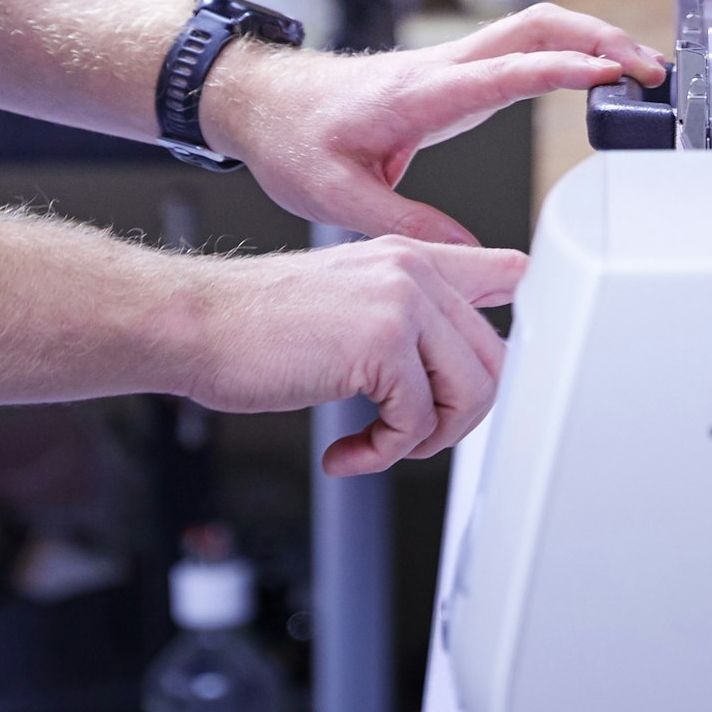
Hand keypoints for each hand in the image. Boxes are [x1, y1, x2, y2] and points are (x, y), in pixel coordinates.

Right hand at [171, 236, 527, 475]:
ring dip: (425, 440)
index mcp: (409, 256)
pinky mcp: (381, 343)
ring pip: (469, 393)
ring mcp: (401, 302)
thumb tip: (455, 359)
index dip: (515, 329)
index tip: (486, 374)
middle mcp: (413, 270)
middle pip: (495, 358)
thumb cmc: (257, 323)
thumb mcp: (346, 299)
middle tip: (410, 436)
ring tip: (378, 445)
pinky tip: (344, 451)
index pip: (507, 274)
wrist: (197, 323)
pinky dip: (381, 454)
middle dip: (459, 417)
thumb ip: (404, 313)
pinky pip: (416, 423)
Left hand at [207, 4, 665, 243]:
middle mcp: (441, 68)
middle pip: (535, 26)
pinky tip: (586, 74)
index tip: (612, 76)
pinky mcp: (449, 76)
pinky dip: (562, 51)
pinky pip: (517, 48)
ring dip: (587, 38)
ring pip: (531, 29)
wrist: (262, 102)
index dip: (562, 70)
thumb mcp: (338, 198)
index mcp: (420, 94)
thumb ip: (408, 226)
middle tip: (648, 66)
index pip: (506, 70)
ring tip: (637, 68)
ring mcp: (448, 66)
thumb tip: (474, 257)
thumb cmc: (292, 139)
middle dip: (598, 38)